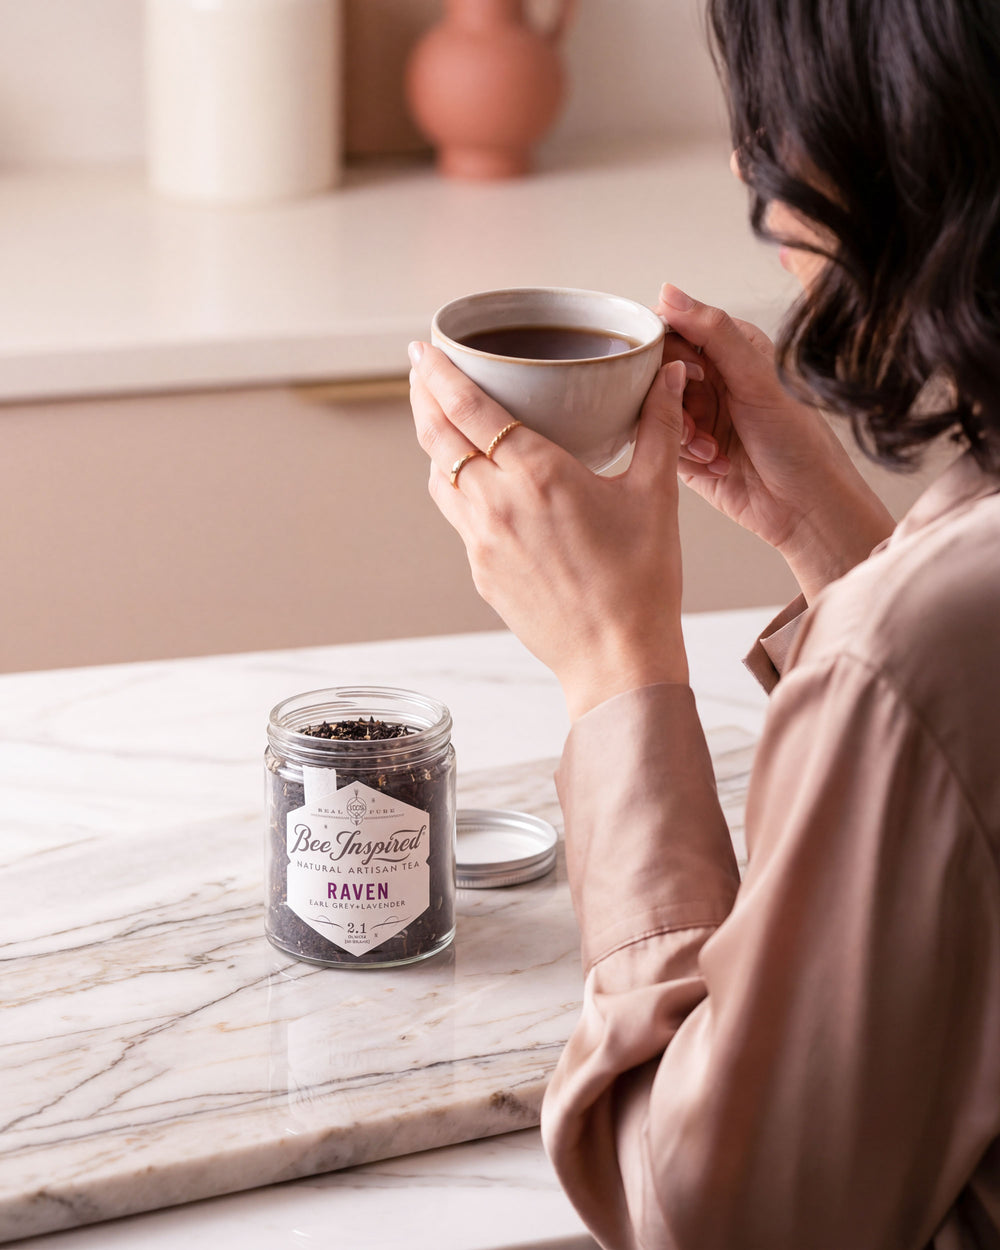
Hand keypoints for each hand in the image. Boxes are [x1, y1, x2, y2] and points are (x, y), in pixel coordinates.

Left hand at [409, 343, 691, 719]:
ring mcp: (481, 542)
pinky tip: (475, 483)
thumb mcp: (656, 494)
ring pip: (439, 477)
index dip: (438, 373)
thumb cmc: (642, 581)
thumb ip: (659, 426)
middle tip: (420, 371)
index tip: (422, 348)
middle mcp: (497, 504)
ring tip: (442, 420)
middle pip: (437, 436)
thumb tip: (671, 375)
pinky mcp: (481, 572)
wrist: (617, 660)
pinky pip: (457, 517)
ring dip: (435, 443)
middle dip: (422, 396)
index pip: (468, 408)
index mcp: (537, 474)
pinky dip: (456, 488)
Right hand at [657, 284, 894, 600]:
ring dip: (681, 433)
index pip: (673, 332)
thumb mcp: (755, 378)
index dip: (668, 354)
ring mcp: (699, 418)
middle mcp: (712, 381)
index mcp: (730, 351)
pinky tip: (716, 466)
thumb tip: (669, 292)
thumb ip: (712, 332)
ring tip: (714, 450)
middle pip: (658, 374)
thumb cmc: (798, 442)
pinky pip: (662, 447)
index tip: (686, 376)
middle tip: (698, 420)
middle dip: (673, 400)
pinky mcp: (688, 455)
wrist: (807, 508)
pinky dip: (684, 458)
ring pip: (656, 413)